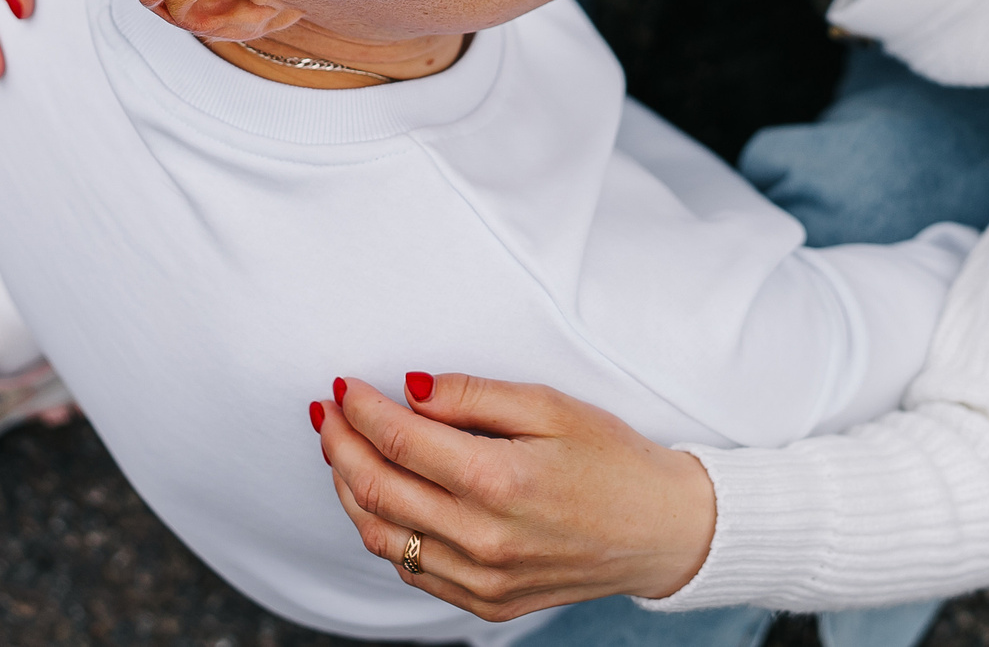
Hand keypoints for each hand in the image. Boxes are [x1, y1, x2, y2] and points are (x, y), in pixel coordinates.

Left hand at [316, 373, 716, 621]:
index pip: (399, 442)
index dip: (360, 410)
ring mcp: (483, 580)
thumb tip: (409, 388)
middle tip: (325, 412)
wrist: (663, 532)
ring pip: (383, 538)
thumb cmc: (615, 461)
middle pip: (377, 491)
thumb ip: (474, 395)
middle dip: (339, 445)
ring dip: (350, 491)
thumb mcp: (552, 406)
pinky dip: (384, 533)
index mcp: (500, 482)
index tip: (342, 385)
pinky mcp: (486, 603)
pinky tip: (382, 499)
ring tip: (340, 452)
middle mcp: (484, 539)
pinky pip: (412, 570)